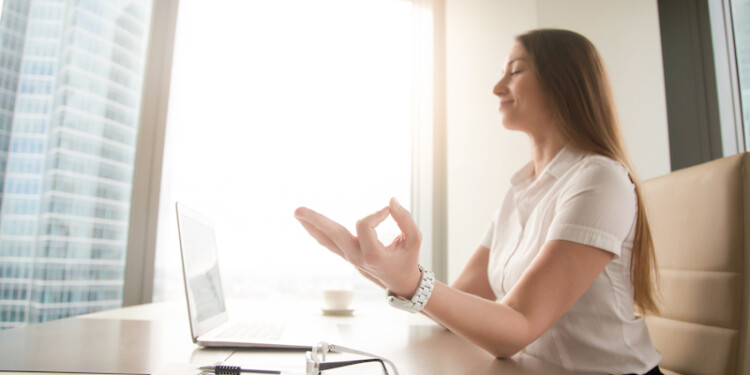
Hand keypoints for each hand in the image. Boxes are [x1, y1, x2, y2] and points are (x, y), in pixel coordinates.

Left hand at [294, 198, 422, 297]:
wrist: (400, 282)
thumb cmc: (408, 259)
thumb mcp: (414, 240)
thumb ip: (405, 219)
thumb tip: (391, 201)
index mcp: (372, 256)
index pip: (364, 226)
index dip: (377, 214)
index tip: (390, 211)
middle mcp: (356, 257)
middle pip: (332, 235)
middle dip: (316, 221)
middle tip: (296, 210)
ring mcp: (348, 257)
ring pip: (326, 240)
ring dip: (311, 226)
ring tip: (297, 213)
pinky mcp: (346, 255)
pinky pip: (328, 243)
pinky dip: (318, 232)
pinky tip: (306, 223)